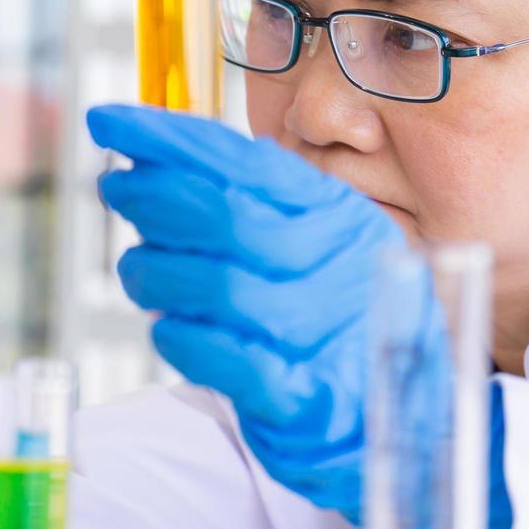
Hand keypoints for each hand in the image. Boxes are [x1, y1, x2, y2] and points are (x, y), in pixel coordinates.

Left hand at [88, 105, 510, 526]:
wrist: (418, 407)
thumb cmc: (351, 309)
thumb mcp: (326, 234)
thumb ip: (267, 196)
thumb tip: (180, 151)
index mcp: (334, 212)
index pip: (240, 161)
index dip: (168, 138)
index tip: (110, 121)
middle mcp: (332, 262)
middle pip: (221, 215)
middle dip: (151, 194)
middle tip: (113, 184)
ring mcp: (321, 331)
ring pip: (214, 285)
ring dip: (154, 270)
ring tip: (138, 266)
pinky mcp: (304, 400)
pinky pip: (226, 360)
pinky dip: (182, 337)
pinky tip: (168, 325)